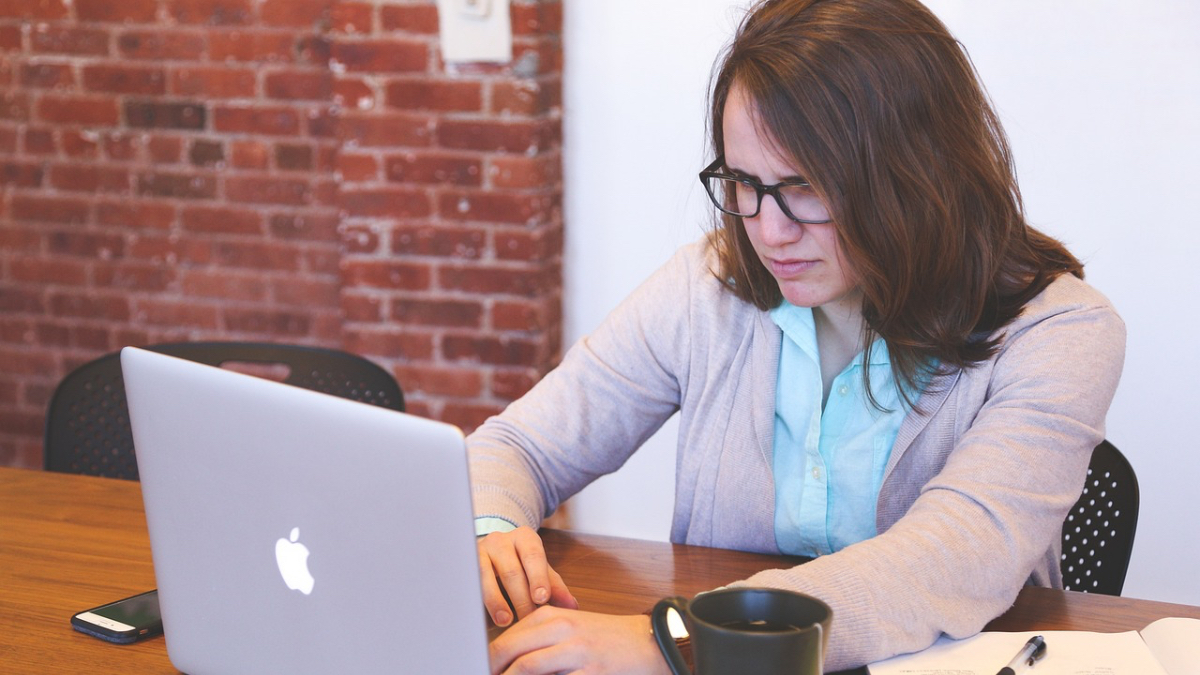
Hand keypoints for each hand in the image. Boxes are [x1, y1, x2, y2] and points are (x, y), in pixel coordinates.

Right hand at [478, 527, 577, 625]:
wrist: (491, 552)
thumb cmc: (520, 564)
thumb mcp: (539, 571)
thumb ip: (555, 587)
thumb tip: (572, 606)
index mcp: (524, 538)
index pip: (533, 555)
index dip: (538, 578)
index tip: (541, 598)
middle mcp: (500, 540)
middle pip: (511, 570)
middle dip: (521, 599)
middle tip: (528, 620)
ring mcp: (479, 551)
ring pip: (486, 576)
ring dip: (496, 602)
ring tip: (505, 621)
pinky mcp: (464, 564)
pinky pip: (470, 583)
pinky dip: (477, 600)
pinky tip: (482, 616)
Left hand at [489, 606, 671, 674]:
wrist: (650, 642)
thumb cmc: (606, 638)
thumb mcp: (570, 628)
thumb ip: (539, 638)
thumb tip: (505, 659)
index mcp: (553, 616)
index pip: (508, 636)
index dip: (489, 657)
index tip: (478, 667)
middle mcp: (562, 629)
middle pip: (511, 650)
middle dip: (492, 667)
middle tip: (481, 674)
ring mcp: (576, 652)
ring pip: (527, 668)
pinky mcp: (590, 673)